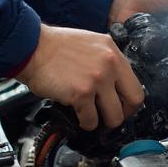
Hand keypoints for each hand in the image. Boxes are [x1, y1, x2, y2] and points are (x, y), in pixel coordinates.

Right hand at [15, 24, 144, 130]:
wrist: (32, 48)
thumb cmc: (55, 47)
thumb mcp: (90, 44)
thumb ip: (105, 60)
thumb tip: (115, 83)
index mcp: (113, 51)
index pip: (136, 83)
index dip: (130, 100)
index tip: (122, 106)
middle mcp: (109, 63)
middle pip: (133, 101)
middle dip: (122, 114)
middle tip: (110, 116)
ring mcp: (97, 79)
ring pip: (114, 116)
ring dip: (102, 121)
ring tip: (91, 116)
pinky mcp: (81, 93)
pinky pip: (91, 120)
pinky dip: (84, 123)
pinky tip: (78, 115)